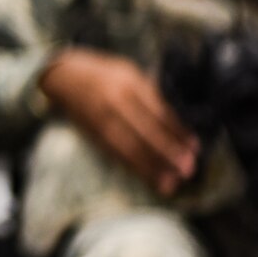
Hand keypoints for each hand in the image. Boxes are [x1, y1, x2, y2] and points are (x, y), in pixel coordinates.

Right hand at [40, 48, 198, 195]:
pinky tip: (147, 176)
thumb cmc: (104, 74)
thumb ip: (151, 93)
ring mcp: (100, 119)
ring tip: (170, 183)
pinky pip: (114, 152)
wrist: (62, 76)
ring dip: (150, 166)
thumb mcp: (130, 73)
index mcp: (129, 83)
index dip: (177, 130)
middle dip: (167, 152)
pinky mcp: (92, 133)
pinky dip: (132, 166)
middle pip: (144, 131)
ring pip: (128, 146)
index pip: (158, 110)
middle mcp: (113, 101)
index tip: (195, 147)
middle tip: (187, 169)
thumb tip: (181, 119)